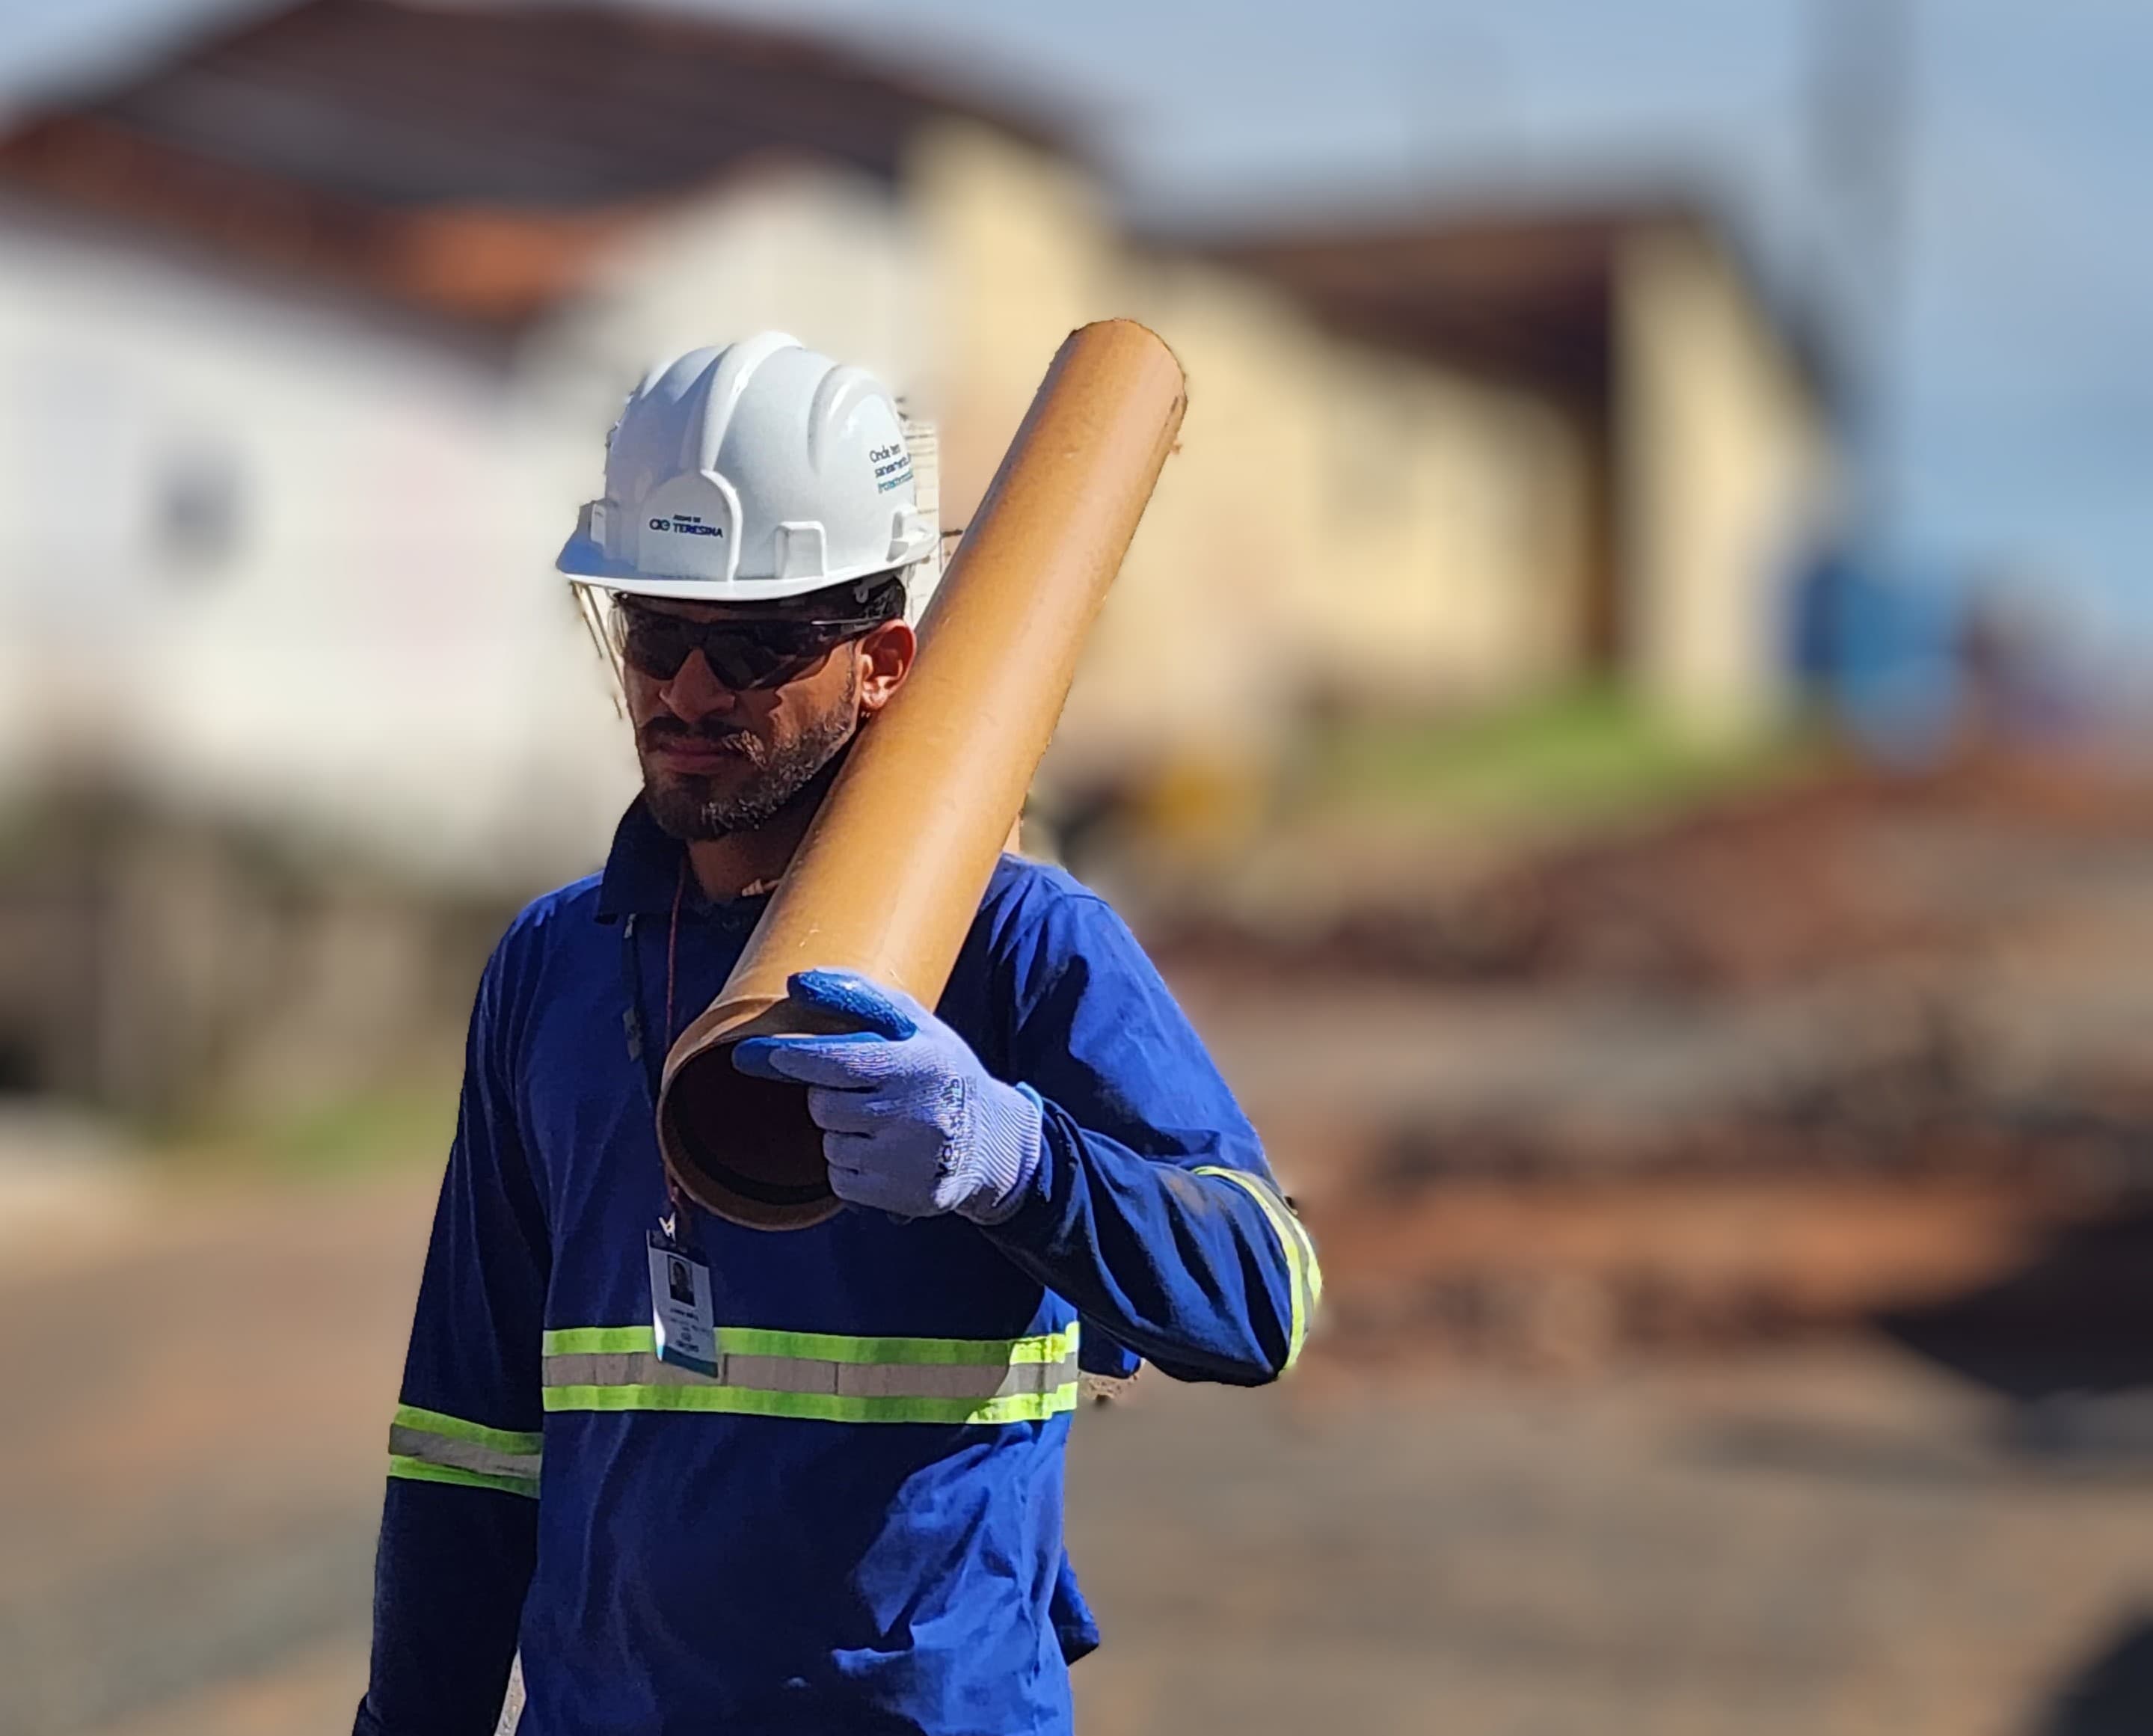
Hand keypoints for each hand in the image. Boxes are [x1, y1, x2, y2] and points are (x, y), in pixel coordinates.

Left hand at [731, 970, 1042, 1223]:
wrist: (994, 1142)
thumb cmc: (941, 1071)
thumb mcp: (916, 1024)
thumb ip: (859, 996)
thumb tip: (798, 983)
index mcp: (919, 1065)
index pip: (839, 1062)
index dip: (795, 1059)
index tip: (764, 1055)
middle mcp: (916, 1115)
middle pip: (823, 1106)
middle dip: (829, 1096)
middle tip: (862, 1091)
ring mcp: (907, 1162)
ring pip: (829, 1144)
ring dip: (841, 1133)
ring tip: (883, 1124)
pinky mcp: (900, 1197)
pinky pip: (839, 1179)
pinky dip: (849, 1167)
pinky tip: (883, 1154)